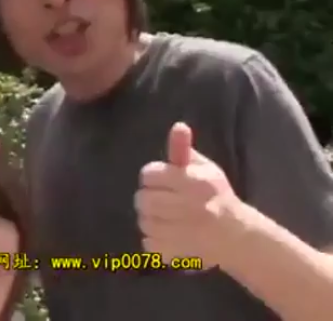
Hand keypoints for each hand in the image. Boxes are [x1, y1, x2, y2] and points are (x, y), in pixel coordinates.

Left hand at [135, 122, 242, 267]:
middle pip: (142, 199)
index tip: (164, 181)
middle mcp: (186, 207)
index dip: (154, 177)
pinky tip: (170, 235)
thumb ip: (184, 149)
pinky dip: (155, 240)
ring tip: (167, 218)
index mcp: (192, 183)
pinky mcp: (174, 253)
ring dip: (151, 219)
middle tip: (163, 201)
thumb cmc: (217, 196)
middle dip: (149, 198)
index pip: (149, 174)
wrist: (236, 236)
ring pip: (143, 222)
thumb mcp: (205, 168)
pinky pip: (148, 244)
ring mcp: (180, 233)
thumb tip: (178, 126)